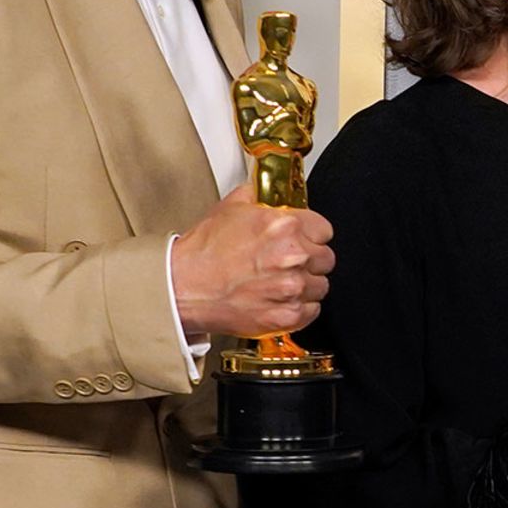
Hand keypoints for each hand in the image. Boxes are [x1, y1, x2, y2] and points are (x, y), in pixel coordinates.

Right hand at [171, 179, 331, 338]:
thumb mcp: (229, 209)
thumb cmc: (202, 253)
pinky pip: (312, 310)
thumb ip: (256, 197)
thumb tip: (265, 191)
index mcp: (284, 227)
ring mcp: (291, 288)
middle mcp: (292, 256)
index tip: (304, 239)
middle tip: (286, 263)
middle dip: (310, 259)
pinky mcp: (287, 315)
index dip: (312, 234)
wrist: (182, 288)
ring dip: (305, 284)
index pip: (324, 230)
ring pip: (320, 285)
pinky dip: (299, 307)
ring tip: (278, 282)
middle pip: (326, 258)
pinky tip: (278, 298)